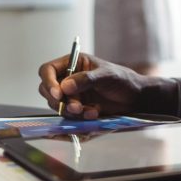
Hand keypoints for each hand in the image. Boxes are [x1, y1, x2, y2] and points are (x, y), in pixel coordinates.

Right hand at [37, 52, 168, 118]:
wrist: (134, 98)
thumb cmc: (122, 80)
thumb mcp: (106, 75)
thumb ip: (85, 79)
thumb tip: (65, 86)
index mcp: (72, 63)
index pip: (48, 70)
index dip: (49, 82)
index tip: (58, 93)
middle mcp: (68, 78)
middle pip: (47, 90)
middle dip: (59, 101)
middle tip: (76, 107)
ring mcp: (71, 94)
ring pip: (57, 105)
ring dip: (70, 111)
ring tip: (89, 112)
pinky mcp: (77, 108)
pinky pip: (68, 115)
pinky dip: (79, 117)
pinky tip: (94, 114)